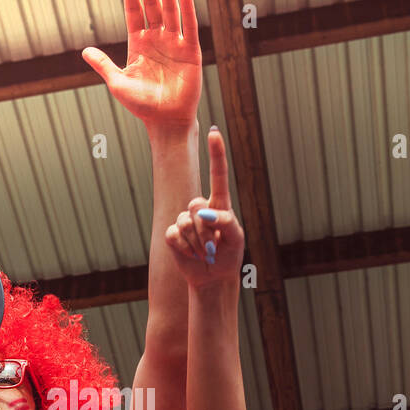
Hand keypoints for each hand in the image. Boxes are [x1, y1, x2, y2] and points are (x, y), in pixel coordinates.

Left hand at [81, 0, 200, 129]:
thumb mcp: (118, 84)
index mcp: (139, 43)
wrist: (165, 122)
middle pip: (153, 4)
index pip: (134, 11)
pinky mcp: (190, 53)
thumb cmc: (142, 105)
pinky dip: (187, 12)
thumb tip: (85, 51)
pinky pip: (189, 28)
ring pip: (171, 11)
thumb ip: (104, 65)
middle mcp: (157, 39)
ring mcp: (174, 44)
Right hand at [162, 127, 242, 288]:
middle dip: (206, 230)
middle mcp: (200, 208)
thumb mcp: (236, 238)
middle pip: (196, 206)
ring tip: (205, 252)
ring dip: (197, 243)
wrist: (213, 276)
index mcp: (219, 203)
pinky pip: (174, 235)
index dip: (216, 154)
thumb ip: (225, 222)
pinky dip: (184, 249)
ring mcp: (184, 219)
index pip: (217, 175)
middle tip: (214, 246)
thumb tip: (204, 214)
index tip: (214, 132)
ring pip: (185, 222)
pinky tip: (191, 254)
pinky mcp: (173, 233)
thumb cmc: (228, 254)